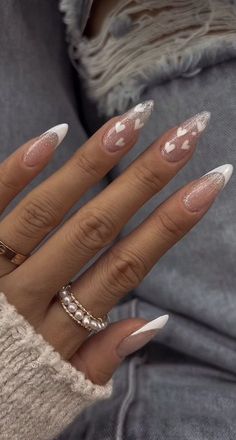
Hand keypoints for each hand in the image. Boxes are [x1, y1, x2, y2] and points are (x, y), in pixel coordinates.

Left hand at [0, 102, 231, 384]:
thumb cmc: (6, 391)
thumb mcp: (59, 390)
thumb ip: (102, 357)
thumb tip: (155, 323)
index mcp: (60, 332)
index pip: (127, 266)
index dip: (171, 223)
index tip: (208, 182)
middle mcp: (27, 297)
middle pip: (95, 229)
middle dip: (144, 179)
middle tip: (184, 133)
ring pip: (45, 214)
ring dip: (90, 166)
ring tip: (131, 122)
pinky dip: (17, 173)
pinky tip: (51, 137)